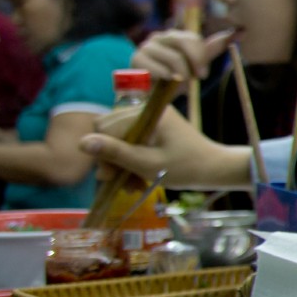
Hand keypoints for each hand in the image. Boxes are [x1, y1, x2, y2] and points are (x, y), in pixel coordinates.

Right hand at [83, 103, 250, 188]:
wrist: (215, 169)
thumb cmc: (185, 168)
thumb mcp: (147, 164)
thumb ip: (115, 153)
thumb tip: (81, 143)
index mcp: (147, 113)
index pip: (105, 127)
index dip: (103, 153)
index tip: (109, 177)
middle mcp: (147, 110)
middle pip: (109, 132)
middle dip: (112, 159)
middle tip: (119, 183)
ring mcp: (151, 119)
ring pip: (119, 139)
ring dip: (122, 164)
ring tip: (131, 186)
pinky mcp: (154, 129)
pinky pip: (132, 142)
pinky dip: (132, 161)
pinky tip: (137, 181)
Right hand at [132, 28, 234, 83]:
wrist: (152, 97)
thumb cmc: (174, 79)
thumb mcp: (195, 65)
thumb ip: (212, 49)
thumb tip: (238, 32)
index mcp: (175, 36)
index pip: (194, 38)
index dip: (201, 56)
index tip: (203, 74)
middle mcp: (159, 37)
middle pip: (183, 42)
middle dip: (195, 62)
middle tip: (197, 78)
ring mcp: (146, 47)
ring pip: (173, 58)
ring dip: (181, 74)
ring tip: (178, 82)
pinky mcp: (136, 60)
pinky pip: (158, 68)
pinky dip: (166, 78)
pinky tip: (164, 82)